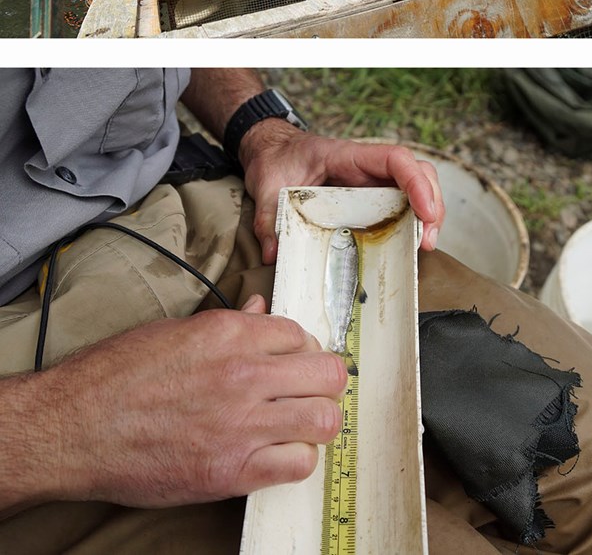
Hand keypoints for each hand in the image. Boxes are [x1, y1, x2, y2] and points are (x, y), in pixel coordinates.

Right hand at [1, 297, 345, 511]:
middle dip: (323, 380)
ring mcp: (241, 424)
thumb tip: (259, 311)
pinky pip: (299, 465)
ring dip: (318, 420)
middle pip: (327, 372)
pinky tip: (278, 452)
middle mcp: (243, 373)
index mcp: (228, 333)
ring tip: (300, 422)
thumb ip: (226, 323)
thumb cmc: (115, 375)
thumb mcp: (173, 331)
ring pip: (324, 419)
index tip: (293, 360)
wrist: (74, 428)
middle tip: (308, 390)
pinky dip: (297, 459)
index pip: (299, 332)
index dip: (300, 348)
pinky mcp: (232, 471)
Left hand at [239, 123, 444, 263]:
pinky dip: (413, 220)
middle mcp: (367, 166)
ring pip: (416, 187)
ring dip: (428, 214)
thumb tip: (273, 252)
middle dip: (432, 204)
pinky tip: (409, 242)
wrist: (272, 151)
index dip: (416, 182)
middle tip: (427, 240)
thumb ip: (268, 217)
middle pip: (418, 173)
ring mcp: (371, 181)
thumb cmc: (275, 160)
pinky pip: (401, 203)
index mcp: (347, 155)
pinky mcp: (369, 196)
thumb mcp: (266, 185)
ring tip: (424, 245)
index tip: (424, 212)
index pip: (395, 159)